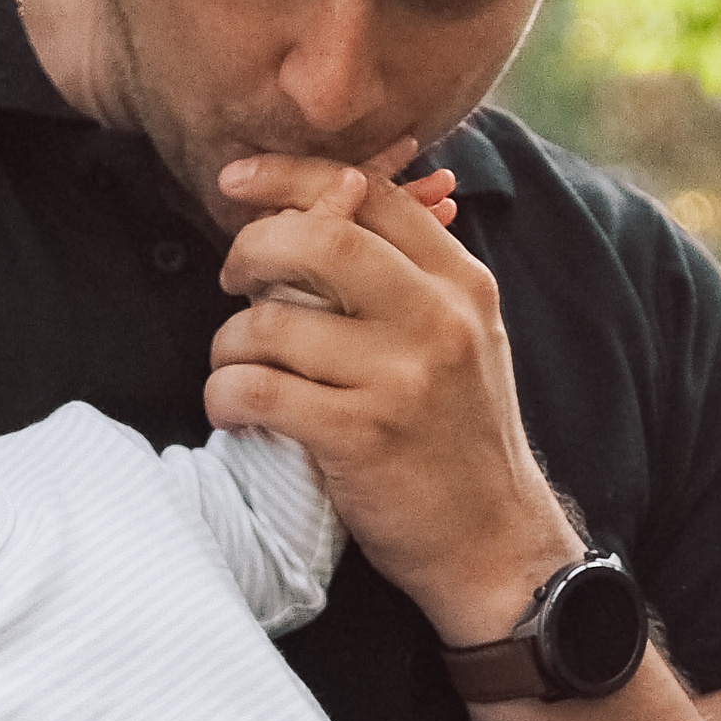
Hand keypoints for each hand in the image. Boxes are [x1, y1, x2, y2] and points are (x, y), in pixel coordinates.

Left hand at [208, 154, 577, 640]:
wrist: (494, 543)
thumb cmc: (459, 440)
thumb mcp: (460, 340)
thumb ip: (405, 275)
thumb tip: (329, 201)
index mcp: (461, 283)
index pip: (370, 195)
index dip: (292, 176)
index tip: (237, 181)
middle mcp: (437, 319)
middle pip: (320, 238)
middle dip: (251, 248)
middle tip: (232, 279)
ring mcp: (401, 378)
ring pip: (270, 323)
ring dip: (229, 344)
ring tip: (238, 370)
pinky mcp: (361, 435)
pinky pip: (256, 389)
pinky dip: (225, 396)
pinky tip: (234, 410)